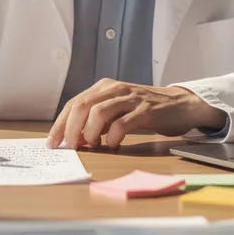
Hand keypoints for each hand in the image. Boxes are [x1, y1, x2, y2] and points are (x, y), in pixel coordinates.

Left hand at [45, 80, 226, 150]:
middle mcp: (115, 89)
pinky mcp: (145, 110)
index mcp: (104, 87)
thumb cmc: (145, 110)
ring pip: (98, 113)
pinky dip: (112, 138)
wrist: (181, 104)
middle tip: (70, 147)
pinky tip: (112, 145)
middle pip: (82, 106)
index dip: (60, 124)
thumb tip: (75, 139)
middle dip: (70, 129)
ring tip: (91, 146)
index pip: (74, 103)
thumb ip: (97, 120)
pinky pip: (122, 124)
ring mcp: (130, 98)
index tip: (52, 142)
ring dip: (89, 133)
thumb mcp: (117, 109)